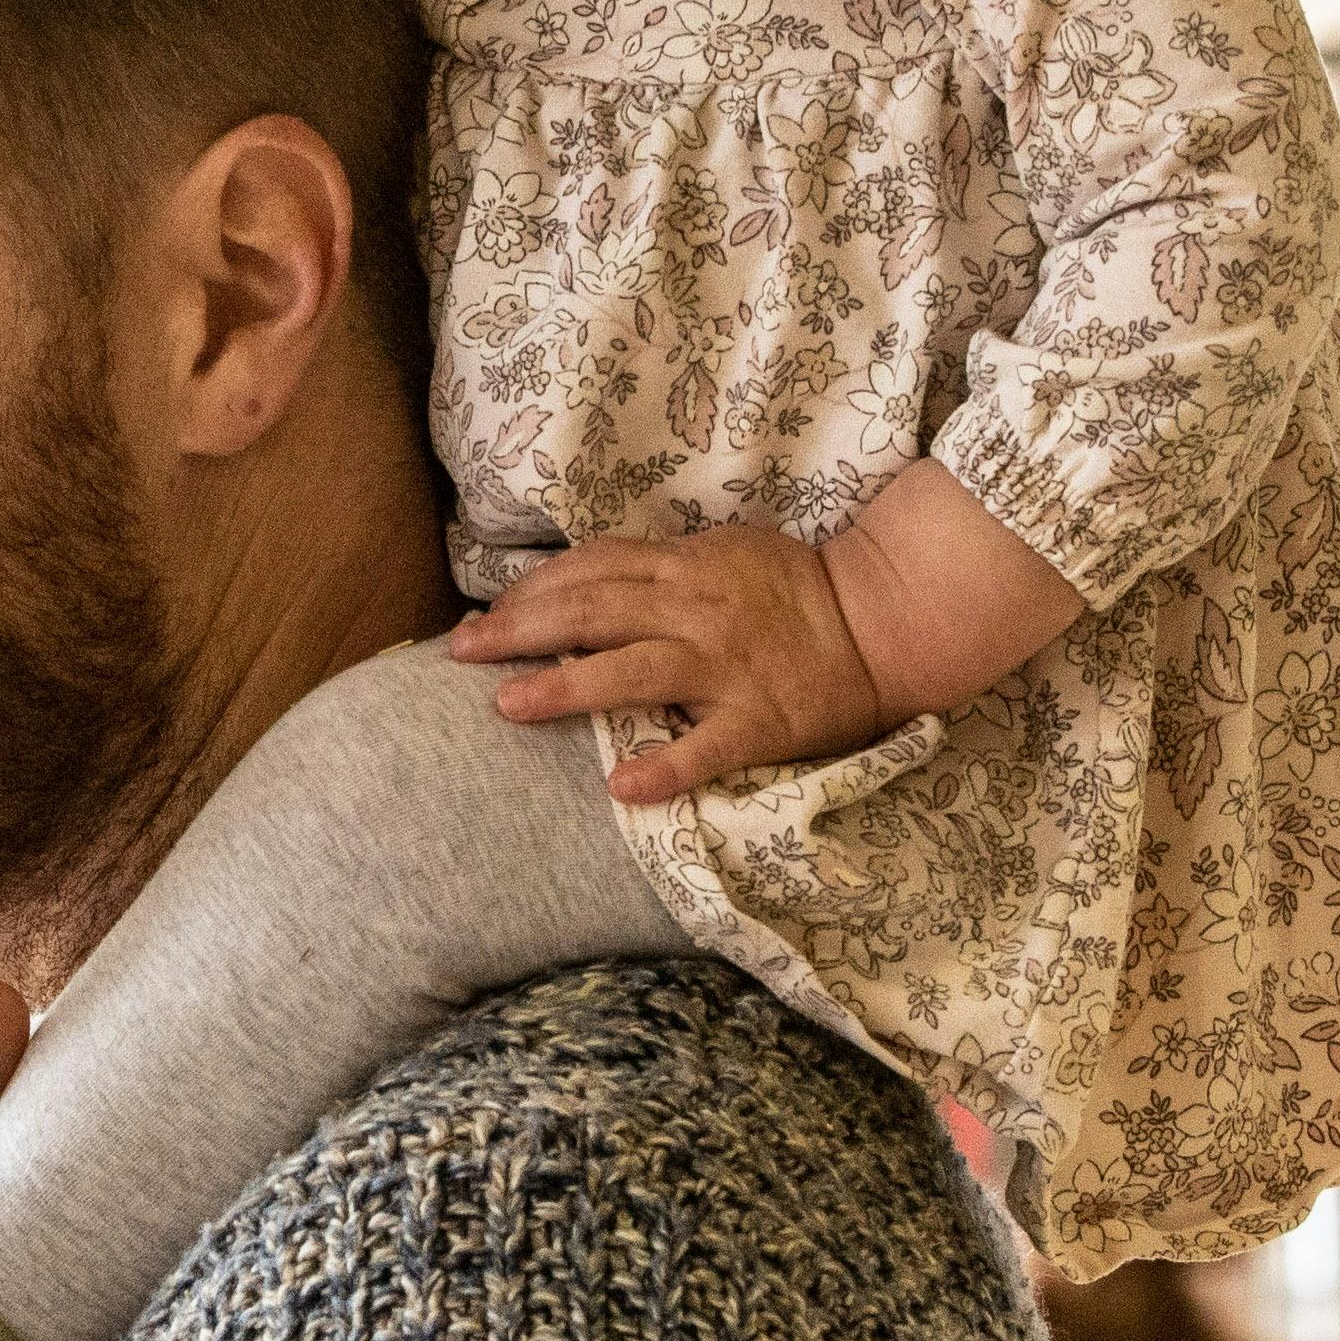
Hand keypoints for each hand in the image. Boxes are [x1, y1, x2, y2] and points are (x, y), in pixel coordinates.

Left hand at [453, 522, 894, 802]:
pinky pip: (705, 750)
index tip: (484, 614)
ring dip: (564, 689)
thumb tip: (584, 576)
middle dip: (518, 630)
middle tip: (460, 652)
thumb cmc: (794, 587)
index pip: (589, 571)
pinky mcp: (757, 722)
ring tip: (508, 705)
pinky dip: (665, 769)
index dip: (530, 591)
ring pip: (631, 673)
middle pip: (590, 613)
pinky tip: (622, 789)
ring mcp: (724, 669)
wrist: (880, 622)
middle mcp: (694, 613)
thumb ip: (657, 564)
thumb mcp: (721, 551)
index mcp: (682, 569)